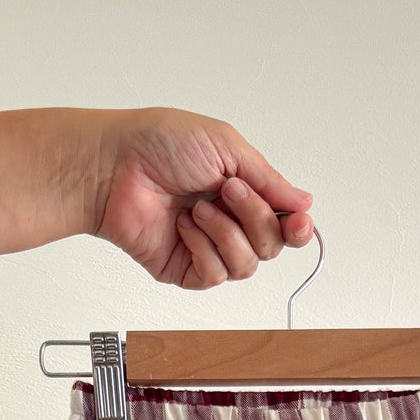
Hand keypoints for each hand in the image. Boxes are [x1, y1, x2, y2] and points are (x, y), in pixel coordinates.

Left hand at [93, 106, 313, 289]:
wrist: (114, 166)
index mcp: (243, 192)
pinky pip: (215, 275)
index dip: (298, 228)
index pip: (285, 223)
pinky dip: (203, 248)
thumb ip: (268, 179)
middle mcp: (229, 222)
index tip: (299, 222)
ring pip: (247, 264)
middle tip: (226, 191)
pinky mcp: (185, 270)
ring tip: (197, 208)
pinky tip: (183, 227)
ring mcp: (208, 248)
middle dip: (254, 218)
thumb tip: (305, 202)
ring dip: (226, 233)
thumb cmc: (160, 144)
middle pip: (272, 246)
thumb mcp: (226, 147)